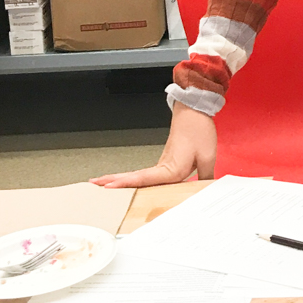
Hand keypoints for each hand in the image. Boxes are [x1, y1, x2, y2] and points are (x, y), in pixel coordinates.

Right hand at [91, 102, 216, 188]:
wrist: (194, 112)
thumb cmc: (198, 131)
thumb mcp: (209, 156)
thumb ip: (206, 177)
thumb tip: (206, 190)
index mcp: (172, 168)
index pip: (146, 179)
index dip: (127, 183)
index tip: (110, 185)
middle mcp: (162, 167)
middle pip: (135, 178)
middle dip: (114, 182)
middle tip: (94, 184)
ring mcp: (161, 164)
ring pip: (138, 177)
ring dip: (120, 180)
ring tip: (102, 185)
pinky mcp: (164, 162)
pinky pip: (146, 175)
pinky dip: (133, 179)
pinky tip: (127, 183)